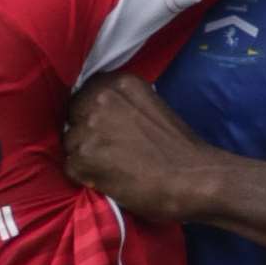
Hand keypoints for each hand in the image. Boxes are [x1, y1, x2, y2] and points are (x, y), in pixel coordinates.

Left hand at [64, 73, 222, 221]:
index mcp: (119, 83)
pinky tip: (108, 181)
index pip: (86, 93)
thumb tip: (98, 115)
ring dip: (85, 157)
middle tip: (108, 152)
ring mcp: (90, 126)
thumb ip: (122, 105)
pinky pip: (70, 167)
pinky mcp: (84, 156)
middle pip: (74, 116)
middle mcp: (101, 98)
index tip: (104, 130)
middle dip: (86, 134)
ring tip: (111, 169)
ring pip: (71, 143)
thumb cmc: (180, 148)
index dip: (92, 114)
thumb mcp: (151, 107)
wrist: (195, 178)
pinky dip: (86, 177)